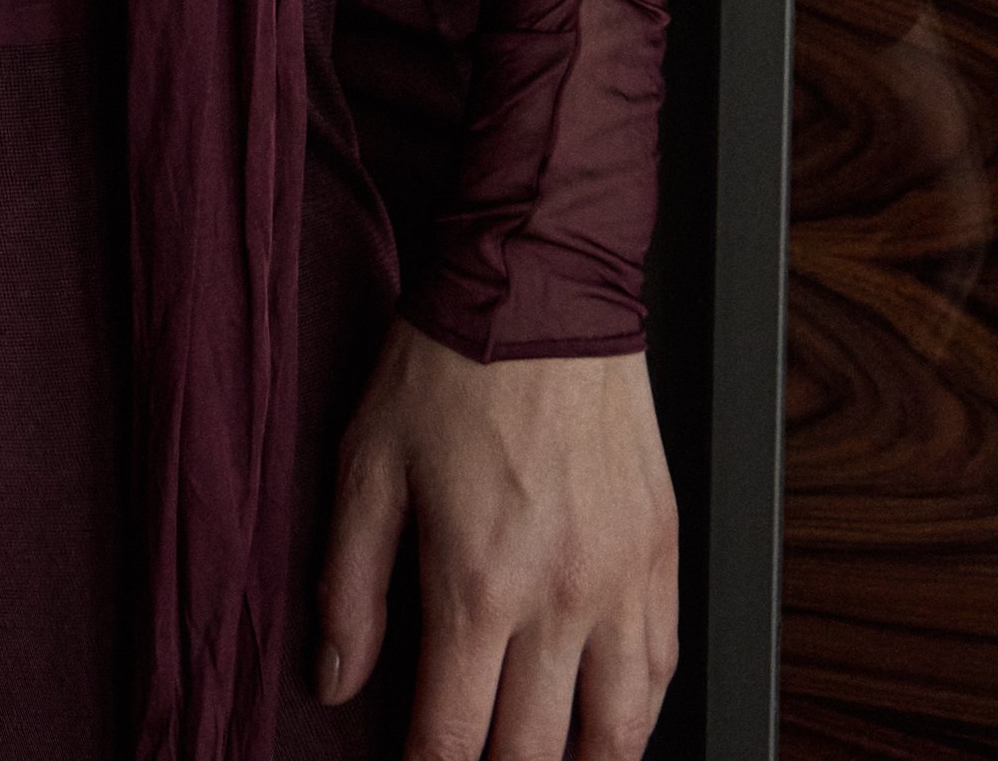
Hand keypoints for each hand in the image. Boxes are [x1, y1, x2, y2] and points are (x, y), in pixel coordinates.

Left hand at [317, 319, 677, 759]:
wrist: (540, 284)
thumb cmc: (447, 366)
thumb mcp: (365, 464)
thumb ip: (348, 585)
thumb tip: (334, 680)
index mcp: (478, 584)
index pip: (452, 741)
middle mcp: (561, 600)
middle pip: (534, 755)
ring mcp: (623, 582)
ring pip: (617, 737)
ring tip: (537, 759)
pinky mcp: (663, 554)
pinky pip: (662, 673)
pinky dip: (633, 719)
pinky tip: (603, 725)